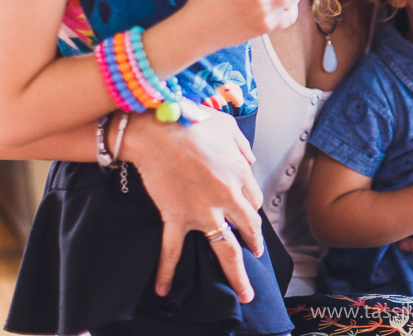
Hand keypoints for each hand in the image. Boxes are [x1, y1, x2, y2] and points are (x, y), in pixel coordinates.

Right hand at [120, 110, 263, 301]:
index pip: (254, 201)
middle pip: (249, 229)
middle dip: (255, 245)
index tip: (248, 215)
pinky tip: (163, 289)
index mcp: (240, 174)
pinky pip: (173, 251)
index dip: (251, 210)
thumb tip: (250, 159)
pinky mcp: (177, 218)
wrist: (156, 130)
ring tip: (243, 292)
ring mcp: (203, 211)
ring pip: (226, 250)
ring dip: (236, 274)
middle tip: (256, 255)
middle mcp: (228, 197)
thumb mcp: (226, 125)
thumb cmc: (190, 120)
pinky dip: (167, 271)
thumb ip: (241, 145)